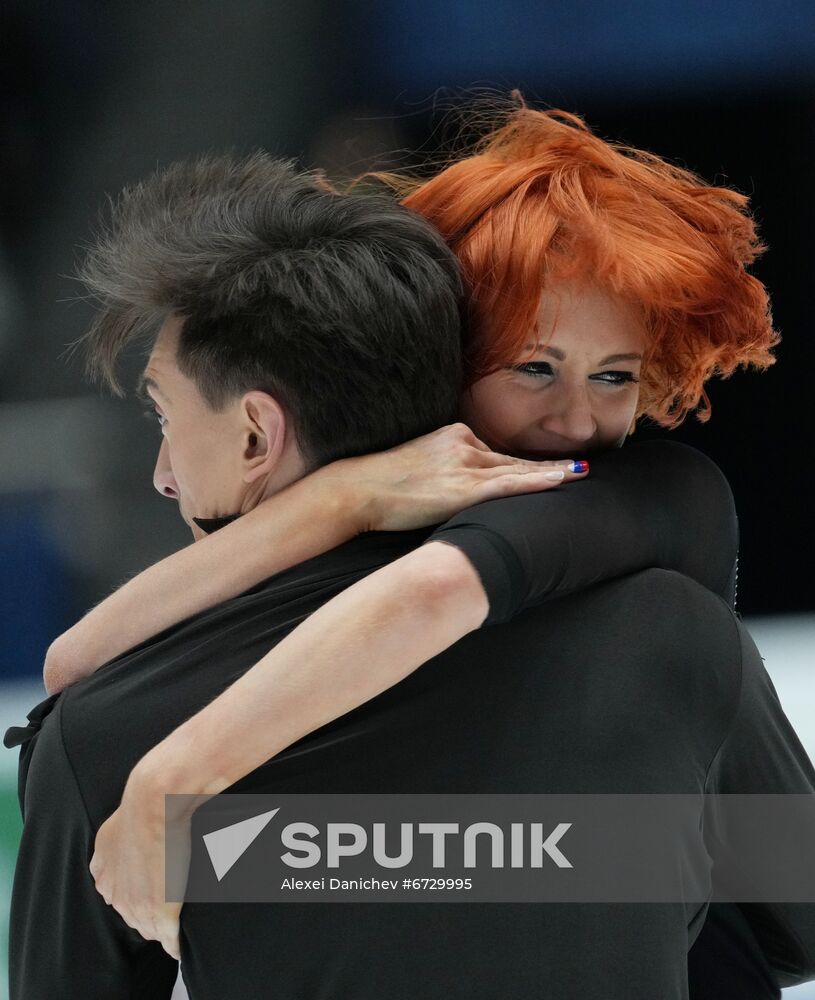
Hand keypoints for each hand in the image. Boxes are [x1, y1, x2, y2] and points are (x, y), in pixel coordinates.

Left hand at [89, 769, 195, 960]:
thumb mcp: (115, 826)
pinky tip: (182, 941)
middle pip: (134, 917)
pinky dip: (176, 943)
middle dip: (150, 914)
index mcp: (104, 874)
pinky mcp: (160, 912)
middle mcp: (115, 893)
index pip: (120, 899)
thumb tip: (129, 842)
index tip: (155, 889)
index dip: (140, 895)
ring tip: (179, 921)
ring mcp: (137, 906)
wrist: (157, 801)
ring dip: (164, 928)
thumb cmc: (146, 803)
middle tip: (171, 901)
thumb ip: (117, 844)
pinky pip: (169, 940)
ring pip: (150, 930)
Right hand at [319, 422, 588, 531]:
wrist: (356, 489)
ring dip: (553, 474)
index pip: (497, 453)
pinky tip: (561, 480)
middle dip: (549, 466)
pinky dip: (536, 482)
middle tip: (584, 467)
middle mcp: (463, 445)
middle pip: (513, 459)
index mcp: (453, 436)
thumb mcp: (418, 465)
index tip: (554, 467)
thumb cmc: (381, 483)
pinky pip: (507, 485)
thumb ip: (444, 469)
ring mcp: (463, 466)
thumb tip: (455, 486)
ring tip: (582, 474)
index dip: (527, 464)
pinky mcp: (461, 489)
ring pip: (516, 470)